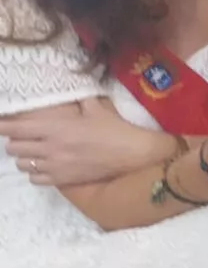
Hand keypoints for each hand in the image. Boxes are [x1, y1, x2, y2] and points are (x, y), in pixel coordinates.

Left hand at [0, 98, 180, 186]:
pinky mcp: (63, 180)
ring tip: (35, 153)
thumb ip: (79, 99)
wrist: (133, 154)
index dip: (1, 126)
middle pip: (14, 148)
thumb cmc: (116, 128)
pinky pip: (35, 179)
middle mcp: (50, 148)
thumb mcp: (96, 107)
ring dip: (25, 158)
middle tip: (25, 137)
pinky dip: (36, 173)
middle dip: (16, 141)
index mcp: (55, 128)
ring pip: (22, 165)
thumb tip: (74, 87)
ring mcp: (55, 166)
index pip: (14, 129)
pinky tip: (45, 167)